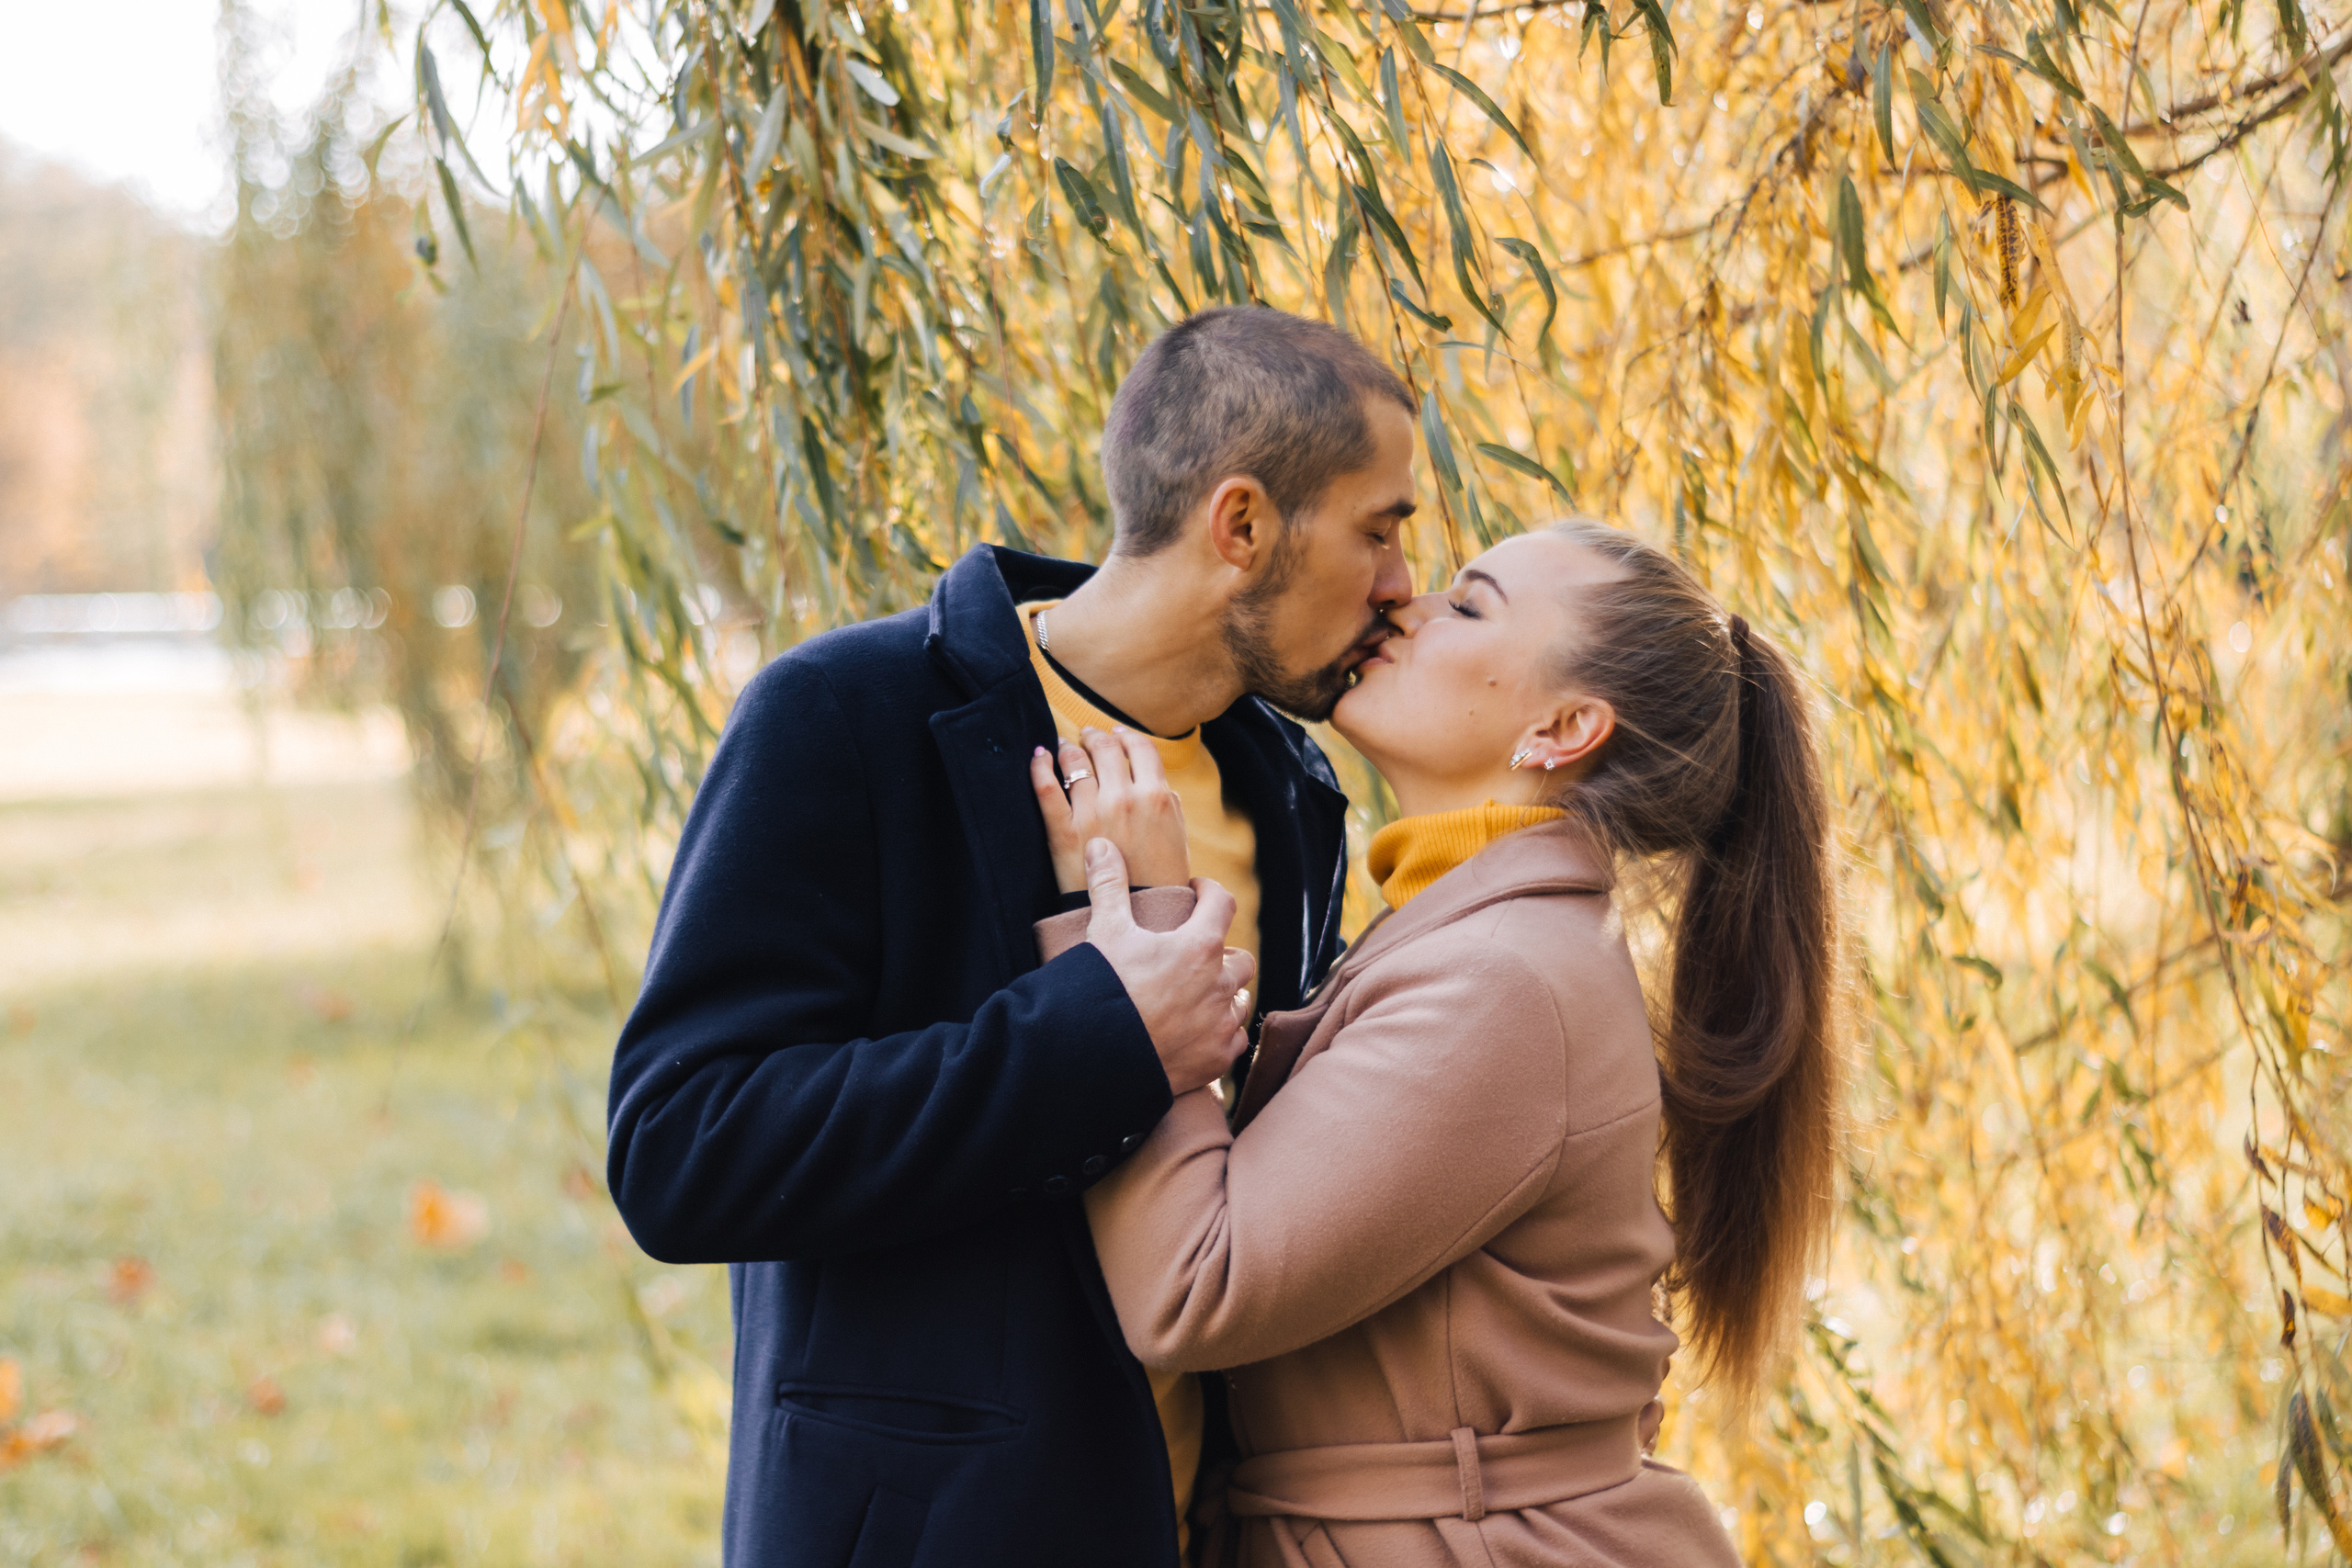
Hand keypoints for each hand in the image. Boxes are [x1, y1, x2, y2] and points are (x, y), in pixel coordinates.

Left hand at [1029, 726, 1191, 894]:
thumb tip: (1161, 785)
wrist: (1136, 919)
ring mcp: (1092, 813)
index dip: (1127, 736)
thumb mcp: (1179, 840)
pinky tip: (1039, 756)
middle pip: (1105, 748)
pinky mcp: (1064, 832)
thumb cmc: (1161, 883)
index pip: (1140, 748)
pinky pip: (1046, 788)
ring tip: (1064, 747)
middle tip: (1088, 735)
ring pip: (1075, 762)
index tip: (1117, 734)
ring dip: (1069, 748)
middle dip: (1095, 737)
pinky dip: (1039, 766)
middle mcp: (1124, 798)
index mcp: (1157, 797)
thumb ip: (1171, 807)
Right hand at [1078, 840, 1254, 1096]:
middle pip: (1241, 957)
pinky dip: (1222, 1031)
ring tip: (1200, 993)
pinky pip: (1235, 1038)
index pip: (1223, 903)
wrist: (1097, 1056)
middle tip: (1196, 953)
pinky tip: (1202, 1030)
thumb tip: (1100, 844)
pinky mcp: (1218, 1058)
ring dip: (1225, 993)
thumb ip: (1108, 884)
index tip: (1198, 891)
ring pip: (1240, 999)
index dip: (1211, 891)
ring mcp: (1222, 1023)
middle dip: (1223, 951)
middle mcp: (1220, 983)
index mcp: (1200, 946)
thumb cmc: (1104, 988)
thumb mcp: (1105, 931)